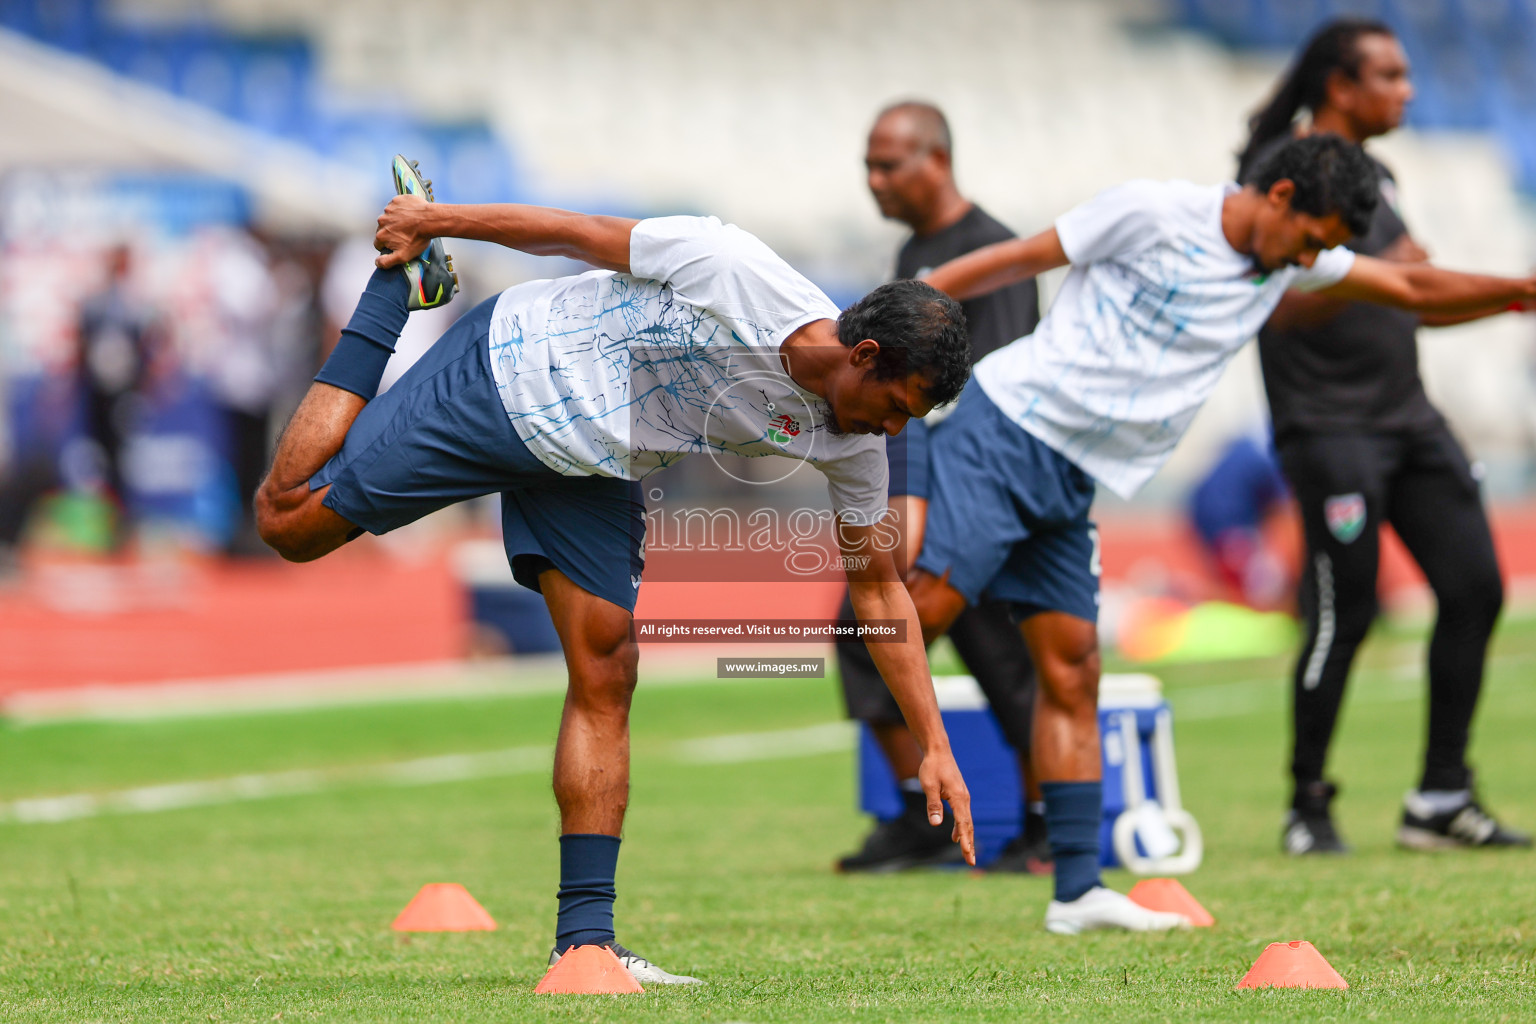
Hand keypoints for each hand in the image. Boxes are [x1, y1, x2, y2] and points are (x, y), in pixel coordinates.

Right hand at [373, 195, 433, 268]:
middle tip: (406, 234)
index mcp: (381, 235)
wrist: (431, 220)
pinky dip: (401, 210)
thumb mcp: (403, 256)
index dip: (388, 245)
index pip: (379, 243)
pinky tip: (411, 214)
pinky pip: (396, 206)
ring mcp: (388, 209)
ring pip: (389, 217)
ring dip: (396, 220)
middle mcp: (381, 221)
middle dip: (391, 233)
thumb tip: (377, 263)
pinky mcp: (396, 200)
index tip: (398, 244)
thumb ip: (387, 262)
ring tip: (410, 224)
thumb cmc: (418, 239)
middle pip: (383, 229)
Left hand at [918, 748, 974, 865]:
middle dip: (970, 845)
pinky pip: (963, 816)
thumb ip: (933, 805)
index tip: (967, 853)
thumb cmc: (932, 767)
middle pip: (968, 826)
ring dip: (967, 838)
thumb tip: (936, 824)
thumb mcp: (929, 786)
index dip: (965, 839)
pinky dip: (962, 828)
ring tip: (967, 854)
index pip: (963, 823)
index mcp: (958, 797)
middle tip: (971, 862)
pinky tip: (956, 836)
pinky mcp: (959, 796)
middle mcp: (964, 799)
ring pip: (967, 822)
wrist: (938, 751)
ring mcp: (963, 797)